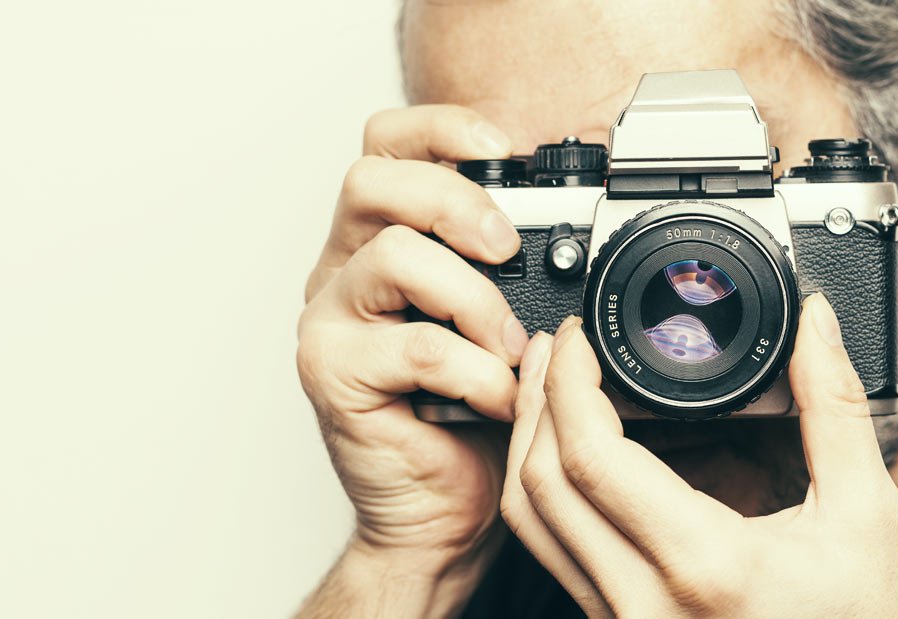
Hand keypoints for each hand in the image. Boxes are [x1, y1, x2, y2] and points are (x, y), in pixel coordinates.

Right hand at [297, 105, 526, 574]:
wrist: (441, 509)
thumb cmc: (471, 417)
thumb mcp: (501, 325)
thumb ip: (511, 273)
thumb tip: (567, 230)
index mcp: (380, 240)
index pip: (386, 147)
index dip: (440, 128)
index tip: (503, 147)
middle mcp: (344, 269)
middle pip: (372, 179)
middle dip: (454, 200)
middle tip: (507, 247)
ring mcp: (329, 318)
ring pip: (393, 254)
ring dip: (473, 296)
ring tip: (509, 344)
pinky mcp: (330, 372)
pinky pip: (414, 345)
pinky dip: (476, 368)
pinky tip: (499, 394)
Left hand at [502, 296, 897, 617]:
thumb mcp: (866, 517)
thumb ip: (835, 410)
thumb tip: (816, 323)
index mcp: (704, 566)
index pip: (592, 459)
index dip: (569, 383)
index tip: (581, 337)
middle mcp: (643, 603)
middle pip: (540, 487)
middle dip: (535, 401)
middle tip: (559, 346)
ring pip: (532, 525)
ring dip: (527, 446)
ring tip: (550, 387)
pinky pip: (554, 554)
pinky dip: (546, 492)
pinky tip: (571, 454)